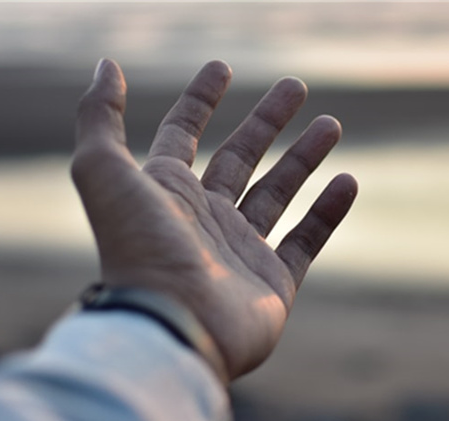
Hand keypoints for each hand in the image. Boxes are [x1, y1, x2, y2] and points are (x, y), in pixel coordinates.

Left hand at [71, 59, 356, 379]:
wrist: (170, 328)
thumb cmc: (137, 250)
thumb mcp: (102, 172)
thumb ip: (99, 116)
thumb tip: (108, 64)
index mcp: (165, 193)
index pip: (183, 133)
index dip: (199, 99)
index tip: (223, 67)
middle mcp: (203, 219)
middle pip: (239, 158)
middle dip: (267, 120)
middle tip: (296, 85)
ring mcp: (239, 252)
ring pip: (277, 193)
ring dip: (303, 158)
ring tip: (331, 123)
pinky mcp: (272, 284)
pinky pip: (306, 240)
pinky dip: (328, 212)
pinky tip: (348, 181)